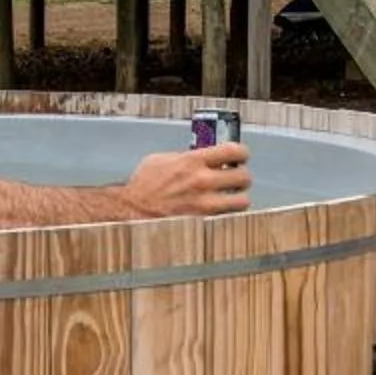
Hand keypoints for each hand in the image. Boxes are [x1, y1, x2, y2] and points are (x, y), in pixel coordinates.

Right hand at [123, 144, 250, 216]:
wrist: (131, 212)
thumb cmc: (143, 187)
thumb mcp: (161, 160)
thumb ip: (185, 157)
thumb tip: (200, 157)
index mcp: (192, 161)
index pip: (234, 151)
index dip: (242, 153)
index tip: (239, 157)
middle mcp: (202, 181)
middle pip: (244, 176)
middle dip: (241, 177)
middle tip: (235, 179)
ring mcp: (204, 205)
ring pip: (243, 201)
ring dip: (239, 198)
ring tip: (231, 198)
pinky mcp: (203, 223)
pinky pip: (229, 218)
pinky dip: (229, 215)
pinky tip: (221, 212)